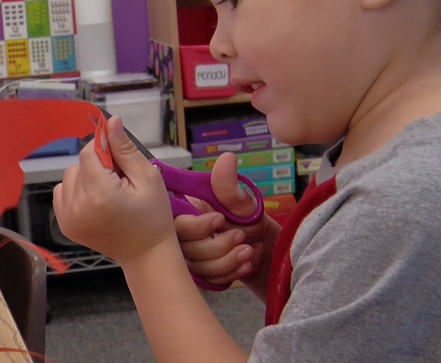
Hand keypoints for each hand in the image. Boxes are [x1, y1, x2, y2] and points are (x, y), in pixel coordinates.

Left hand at [52, 116, 175, 265]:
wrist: (145, 254)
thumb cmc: (152, 216)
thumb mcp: (147, 178)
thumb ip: (125, 149)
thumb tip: (111, 122)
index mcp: (99, 194)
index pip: (88, 152)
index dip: (104, 149)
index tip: (120, 159)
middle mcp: (77, 206)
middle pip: (78, 164)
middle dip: (97, 165)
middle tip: (119, 181)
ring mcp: (67, 217)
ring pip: (69, 177)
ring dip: (86, 177)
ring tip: (108, 192)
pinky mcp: (64, 224)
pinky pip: (62, 192)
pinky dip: (76, 191)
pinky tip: (95, 201)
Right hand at [175, 153, 272, 286]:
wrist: (265, 249)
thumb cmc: (248, 220)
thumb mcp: (241, 202)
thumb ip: (229, 186)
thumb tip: (226, 158)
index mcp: (185, 212)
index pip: (175, 223)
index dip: (196, 226)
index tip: (220, 219)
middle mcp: (182, 236)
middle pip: (185, 249)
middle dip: (217, 246)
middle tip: (241, 236)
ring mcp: (189, 259)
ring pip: (198, 267)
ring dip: (227, 260)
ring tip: (248, 250)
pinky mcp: (200, 277)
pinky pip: (209, 281)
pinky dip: (230, 273)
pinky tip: (245, 263)